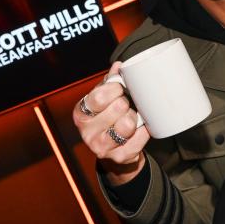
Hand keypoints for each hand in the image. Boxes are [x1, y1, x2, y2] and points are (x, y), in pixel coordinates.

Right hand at [73, 62, 150, 184]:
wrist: (114, 149)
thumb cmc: (108, 117)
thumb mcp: (104, 98)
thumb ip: (110, 82)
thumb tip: (119, 66)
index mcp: (81, 113)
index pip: (99, 97)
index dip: (115, 89)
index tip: (120, 89)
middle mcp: (87, 132)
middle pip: (117, 108)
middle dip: (127, 104)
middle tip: (127, 105)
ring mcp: (102, 147)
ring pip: (127, 125)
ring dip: (135, 118)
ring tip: (132, 118)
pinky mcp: (119, 157)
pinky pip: (139, 139)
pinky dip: (144, 132)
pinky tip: (139, 129)